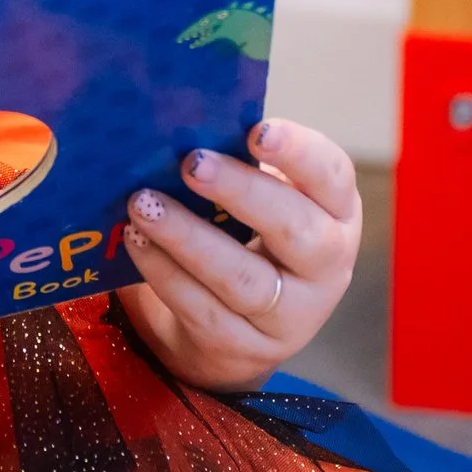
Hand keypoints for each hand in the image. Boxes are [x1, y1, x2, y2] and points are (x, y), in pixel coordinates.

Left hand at [116, 117, 360, 391]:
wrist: (232, 329)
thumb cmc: (243, 235)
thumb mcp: (255, 199)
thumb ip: (234, 163)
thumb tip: (175, 123)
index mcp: (335, 212)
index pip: (332, 176)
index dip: (299, 152)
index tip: (256, 131)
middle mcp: (326, 266)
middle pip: (294, 228)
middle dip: (240, 192)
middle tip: (191, 163)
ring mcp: (291, 315)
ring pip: (243, 278)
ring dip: (188, 237)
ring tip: (143, 203)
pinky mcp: (246, 349)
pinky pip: (203, 309)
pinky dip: (164, 272)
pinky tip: (136, 241)